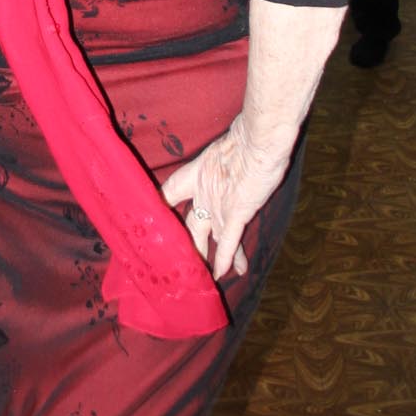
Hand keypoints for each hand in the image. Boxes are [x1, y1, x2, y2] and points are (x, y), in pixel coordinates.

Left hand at [161, 114, 291, 281]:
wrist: (261, 140)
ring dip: (206, 258)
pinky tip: (220, 274)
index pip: (170, 192)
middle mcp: (204, 192)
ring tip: (201, 277)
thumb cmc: (250, 138)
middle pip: (189, 223)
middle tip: (178, 261)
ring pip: (208, 237)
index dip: (162, 205)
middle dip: (187, 243)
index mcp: (197, 173)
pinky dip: (225, 259)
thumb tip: (236, 153)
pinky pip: (229, 242)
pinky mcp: (237, 214)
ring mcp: (219, 205)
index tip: (154, 218)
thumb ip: (228, 156)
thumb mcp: (231, 146)